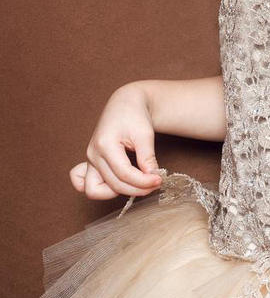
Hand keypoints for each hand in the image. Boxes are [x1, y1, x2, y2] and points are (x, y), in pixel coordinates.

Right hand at [69, 83, 162, 200]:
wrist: (125, 104)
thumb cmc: (134, 115)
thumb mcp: (145, 134)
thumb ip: (147, 157)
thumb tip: (152, 178)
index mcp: (104, 144)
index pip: (124, 174)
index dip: (144, 181)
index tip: (159, 180)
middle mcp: (93, 154)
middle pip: (114, 185)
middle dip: (137, 188)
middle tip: (155, 182)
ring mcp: (89, 160)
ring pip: (94, 190)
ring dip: (117, 192)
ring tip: (137, 183)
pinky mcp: (91, 164)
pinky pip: (82, 184)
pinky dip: (98, 189)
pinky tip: (117, 184)